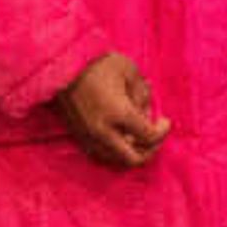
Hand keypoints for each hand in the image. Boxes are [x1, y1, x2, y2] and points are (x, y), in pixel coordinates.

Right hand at [54, 51, 171, 167]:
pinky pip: (102, 156)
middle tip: (155, 136)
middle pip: (134, 159)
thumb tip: (147, 113)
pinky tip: (121, 137)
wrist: (60, 67)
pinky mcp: (78, 137)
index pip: (148, 136)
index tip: (165, 121)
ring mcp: (89, 138)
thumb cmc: (97, 64)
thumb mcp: (129, 70)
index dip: (162, 131)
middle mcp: (103, 132)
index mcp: (118, 113)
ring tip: (138, 136)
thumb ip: (142, 93)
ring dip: (132, 153)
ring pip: (116, 161)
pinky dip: (116, 152)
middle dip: (150, 151)